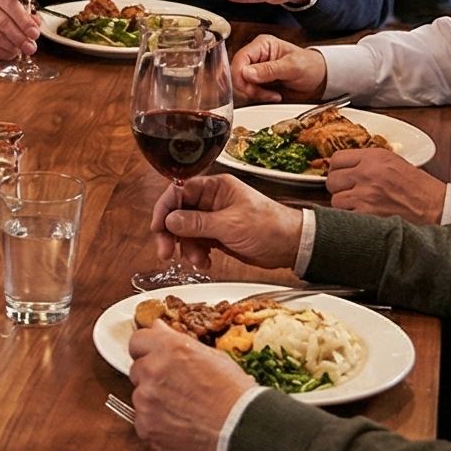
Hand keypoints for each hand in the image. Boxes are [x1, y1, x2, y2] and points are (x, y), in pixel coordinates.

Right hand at [0, 0, 40, 59]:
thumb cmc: (0, 5)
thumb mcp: (14, 4)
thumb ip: (25, 14)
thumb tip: (35, 26)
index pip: (11, 4)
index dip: (24, 21)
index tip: (34, 34)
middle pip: (2, 22)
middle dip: (19, 37)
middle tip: (31, 48)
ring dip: (10, 46)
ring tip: (20, 51)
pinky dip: (0, 52)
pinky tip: (10, 53)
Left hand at [125, 323, 259, 450]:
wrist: (240, 429)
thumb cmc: (234, 393)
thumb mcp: (213, 357)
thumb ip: (178, 342)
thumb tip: (158, 328)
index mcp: (169, 348)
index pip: (138, 341)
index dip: (147, 350)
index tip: (153, 357)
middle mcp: (152, 369)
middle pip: (137, 369)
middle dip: (152, 377)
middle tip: (176, 388)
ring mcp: (146, 399)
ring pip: (140, 396)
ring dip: (154, 401)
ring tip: (183, 409)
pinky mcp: (145, 425)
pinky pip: (143, 420)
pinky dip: (156, 424)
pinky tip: (179, 424)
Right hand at [149, 173, 303, 273]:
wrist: (293, 246)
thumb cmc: (271, 227)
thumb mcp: (231, 225)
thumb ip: (198, 223)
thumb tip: (170, 220)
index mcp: (216, 188)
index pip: (179, 191)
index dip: (165, 208)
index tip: (158, 227)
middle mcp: (212, 201)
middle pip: (178, 212)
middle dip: (171, 233)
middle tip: (166, 251)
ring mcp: (215, 219)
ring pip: (186, 231)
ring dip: (186, 248)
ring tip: (198, 261)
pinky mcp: (219, 236)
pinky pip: (197, 243)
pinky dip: (197, 254)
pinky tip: (205, 263)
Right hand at [230, 33, 328, 103]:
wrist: (319, 78)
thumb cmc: (310, 66)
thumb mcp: (292, 67)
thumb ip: (269, 69)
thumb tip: (246, 73)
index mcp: (262, 45)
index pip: (240, 58)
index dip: (240, 74)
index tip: (250, 87)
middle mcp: (256, 55)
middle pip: (237, 72)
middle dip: (248, 87)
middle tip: (264, 94)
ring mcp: (256, 68)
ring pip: (242, 83)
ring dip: (255, 93)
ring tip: (273, 95)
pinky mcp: (259, 81)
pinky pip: (249, 90)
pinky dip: (259, 97)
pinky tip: (272, 96)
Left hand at [323, 148, 445, 224]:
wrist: (437, 208)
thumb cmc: (420, 189)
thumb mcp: (395, 164)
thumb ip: (369, 163)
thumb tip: (346, 169)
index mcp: (374, 157)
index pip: (337, 159)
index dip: (336, 169)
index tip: (341, 176)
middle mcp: (367, 172)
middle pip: (331, 179)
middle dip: (338, 188)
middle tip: (350, 194)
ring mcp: (366, 194)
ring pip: (335, 200)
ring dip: (344, 206)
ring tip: (360, 207)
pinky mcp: (367, 214)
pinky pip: (345, 216)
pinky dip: (352, 219)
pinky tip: (365, 218)